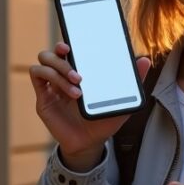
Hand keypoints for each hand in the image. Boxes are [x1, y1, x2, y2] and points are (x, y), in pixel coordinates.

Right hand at [29, 41, 151, 169]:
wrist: (90, 143)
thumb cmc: (103, 121)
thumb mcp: (121, 101)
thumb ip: (133, 81)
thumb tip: (145, 60)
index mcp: (80, 72)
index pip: (70, 49)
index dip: (69, 41)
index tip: (75, 42)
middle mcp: (63, 75)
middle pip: (52, 52)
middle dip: (63, 57)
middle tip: (80, 73)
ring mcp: (52, 85)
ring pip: (44, 60)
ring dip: (60, 70)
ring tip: (77, 87)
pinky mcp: (43, 97)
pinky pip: (37, 76)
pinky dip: (51, 78)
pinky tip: (68, 92)